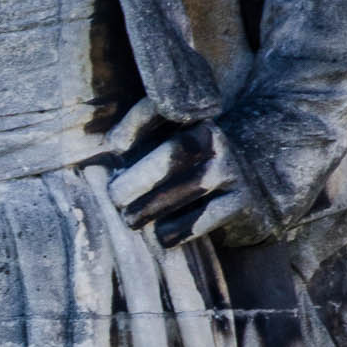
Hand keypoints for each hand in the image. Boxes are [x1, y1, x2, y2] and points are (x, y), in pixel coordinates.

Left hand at [104, 97, 274, 246]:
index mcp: (190, 116)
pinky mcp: (243, 201)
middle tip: (116, 197)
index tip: (115, 147)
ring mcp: (233, 169)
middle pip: (176, 151)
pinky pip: (208, 216)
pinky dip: (180, 229)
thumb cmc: (186, 168)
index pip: (162, 109)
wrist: (250, 183)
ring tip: (131, 220)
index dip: (135, 124)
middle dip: (140, 177)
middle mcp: (215, 138)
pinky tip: (163, 237)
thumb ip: (137, 145)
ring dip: (154, 207)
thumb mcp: (166, 145)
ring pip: (192, 186)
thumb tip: (96, 160)